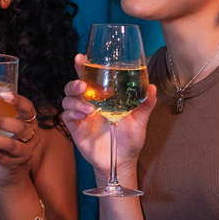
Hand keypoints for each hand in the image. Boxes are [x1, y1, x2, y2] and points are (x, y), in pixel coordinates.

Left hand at [0, 90, 39, 186]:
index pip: (29, 110)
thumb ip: (2, 115)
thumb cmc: (7, 142)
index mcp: (31, 124)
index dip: (18, 101)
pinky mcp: (13, 165)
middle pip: (20, 128)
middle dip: (0, 121)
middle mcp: (31, 139)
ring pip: (9, 145)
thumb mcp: (9, 128)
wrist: (10, 172)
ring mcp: (24, 154)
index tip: (3, 94)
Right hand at [61, 54, 155, 177]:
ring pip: (67, 98)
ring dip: (75, 99)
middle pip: (74, 85)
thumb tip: (152, 86)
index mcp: (103, 97)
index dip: (83, 66)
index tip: (81, 57)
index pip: (90, 77)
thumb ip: (145, 104)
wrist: (122, 162)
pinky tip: (84, 115)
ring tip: (89, 108)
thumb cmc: (130, 139)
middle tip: (83, 85)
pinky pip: (67, 115)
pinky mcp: (76, 128)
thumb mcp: (140, 120)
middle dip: (75, 81)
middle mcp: (90, 102)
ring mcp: (81, 115)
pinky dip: (72, 112)